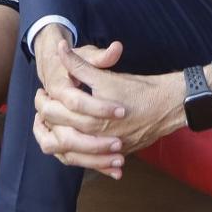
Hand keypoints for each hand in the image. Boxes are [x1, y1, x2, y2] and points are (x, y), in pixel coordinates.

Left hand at [35, 42, 190, 177]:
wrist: (169, 105)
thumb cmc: (138, 88)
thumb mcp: (105, 74)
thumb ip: (79, 65)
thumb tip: (60, 49)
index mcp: (90, 117)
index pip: (54, 114)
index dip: (43, 102)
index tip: (41, 93)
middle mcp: (96, 137)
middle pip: (58, 136)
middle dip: (45, 123)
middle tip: (42, 109)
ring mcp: (107, 149)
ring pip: (71, 155)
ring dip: (58, 143)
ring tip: (51, 128)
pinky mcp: (116, 154)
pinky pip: (90, 163)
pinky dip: (78, 157)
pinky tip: (71, 147)